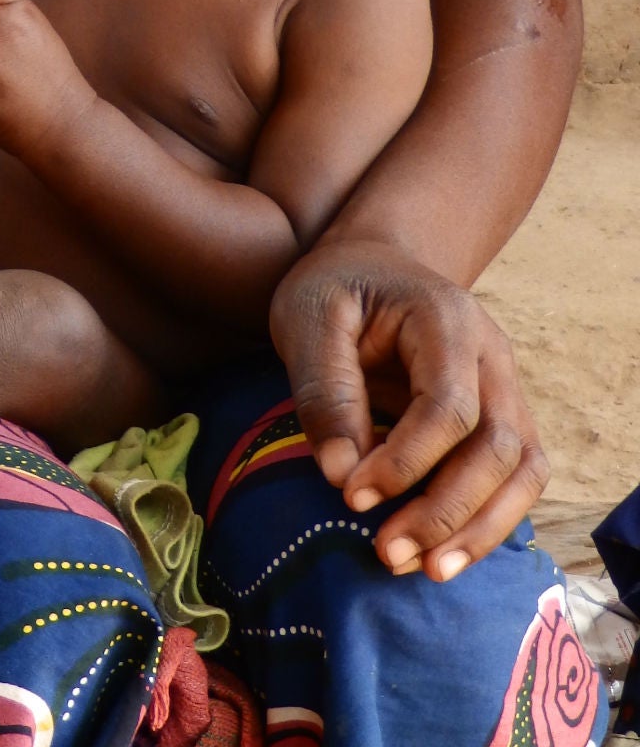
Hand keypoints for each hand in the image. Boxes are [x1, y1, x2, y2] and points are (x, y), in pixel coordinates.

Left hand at [270, 240, 549, 581]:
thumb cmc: (334, 286)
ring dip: (478, 528)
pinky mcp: (500, 417)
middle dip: (446, 509)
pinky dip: (487, 520)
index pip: (449, 407)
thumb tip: (342, 476)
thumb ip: (324, 390)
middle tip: (386, 552)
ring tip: (423, 569)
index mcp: (445, 319)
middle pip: (499, 446)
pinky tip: (441, 552)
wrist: (369, 263)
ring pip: (522, 470)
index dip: (406, 462)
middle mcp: (491, 354)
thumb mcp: (308, 318)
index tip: (352, 497)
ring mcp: (504, 386)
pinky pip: (515, 477)